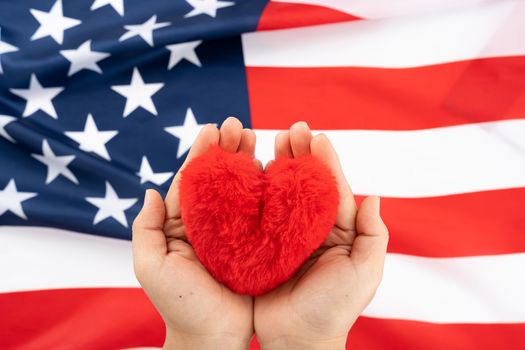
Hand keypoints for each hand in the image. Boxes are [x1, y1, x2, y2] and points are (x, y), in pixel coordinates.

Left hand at [132, 118, 256, 349]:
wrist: (212, 337)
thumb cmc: (180, 305)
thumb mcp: (151, 266)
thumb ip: (147, 228)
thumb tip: (151, 190)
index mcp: (184, 224)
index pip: (193, 180)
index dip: (202, 153)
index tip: (212, 128)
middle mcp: (211, 223)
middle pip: (220, 178)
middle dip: (228, 149)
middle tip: (239, 125)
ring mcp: (236, 232)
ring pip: (243, 189)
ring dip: (249, 161)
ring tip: (257, 137)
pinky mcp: (257, 243)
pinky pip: (263, 212)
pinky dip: (268, 189)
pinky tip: (275, 169)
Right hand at [254, 122, 388, 349]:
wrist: (298, 339)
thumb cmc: (335, 308)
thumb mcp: (363, 272)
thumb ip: (372, 236)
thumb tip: (375, 197)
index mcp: (335, 230)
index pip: (331, 188)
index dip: (325, 161)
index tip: (317, 136)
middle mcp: (308, 227)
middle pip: (304, 183)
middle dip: (300, 154)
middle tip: (291, 128)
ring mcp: (282, 234)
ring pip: (279, 191)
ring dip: (276, 164)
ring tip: (270, 139)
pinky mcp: (259, 244)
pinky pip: (256, 213)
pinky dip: (254, 190)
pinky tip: (248, 170)